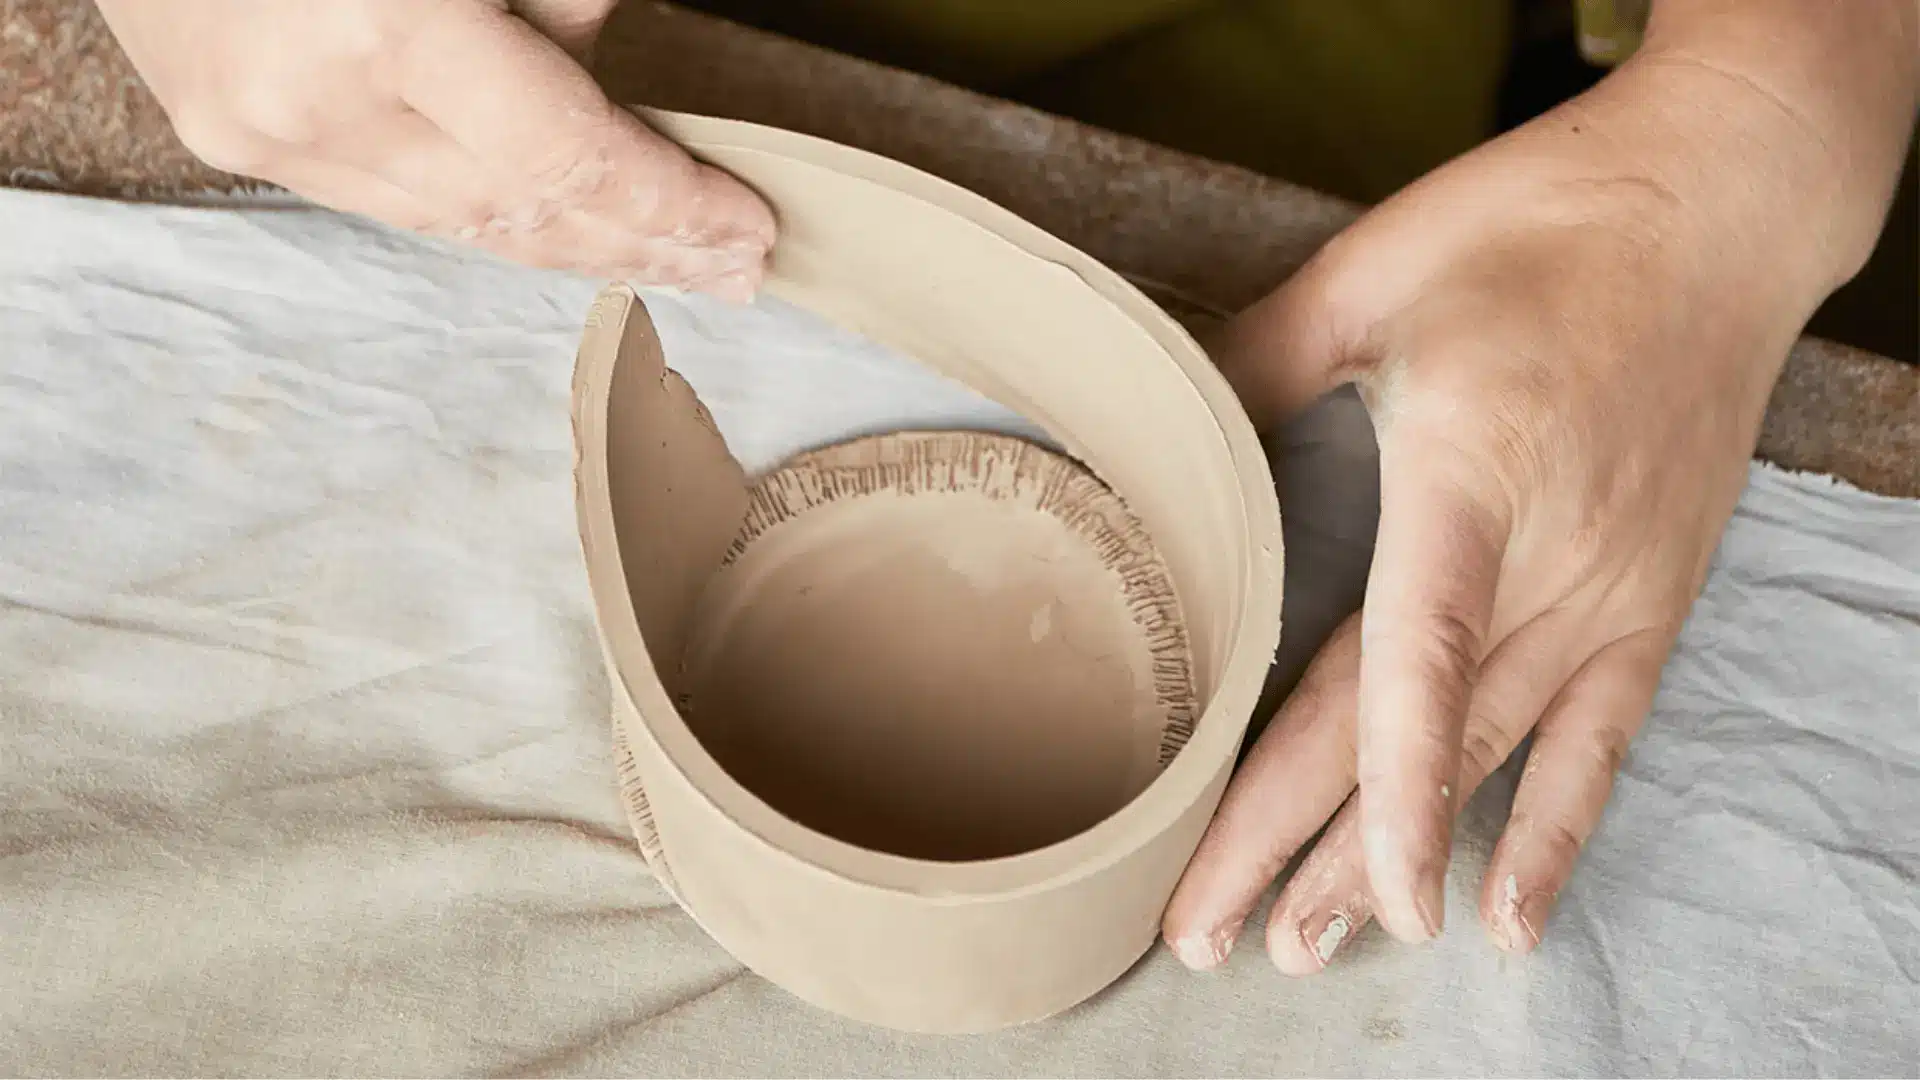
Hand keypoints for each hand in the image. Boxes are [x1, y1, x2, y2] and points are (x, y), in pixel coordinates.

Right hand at [97, 0, 774, 298]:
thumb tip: (607, 70)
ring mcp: (261, 130)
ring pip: (460, 224)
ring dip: (576, 249)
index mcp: (384, 26)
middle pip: (522, 213)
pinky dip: (491, 218)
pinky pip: (396, 199)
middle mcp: (315, 102)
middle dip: (643, 245)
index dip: (671, 202)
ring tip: (671, 265)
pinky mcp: (231, 135)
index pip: (570, 159)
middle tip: (736, 269)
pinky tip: (558, 230)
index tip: (751, 228)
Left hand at [1161, 36, 1898, 969]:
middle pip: (1412, 739)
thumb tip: (1159, 427)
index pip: (1405, 667)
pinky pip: (1598, 744)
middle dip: (1306, 852)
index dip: (1359, 795)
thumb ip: (1253, 360)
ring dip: (1397, 864)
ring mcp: (1610, 591)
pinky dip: (1553, 836)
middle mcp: (1549, 559)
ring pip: (1488, 760)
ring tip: (1314, 948)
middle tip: (1210, 941)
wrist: (1723, 204)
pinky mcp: (1650, 602)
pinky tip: (1508, 924)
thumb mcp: (1372, 267)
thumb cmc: (1541, 223)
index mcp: (1469, 473)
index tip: (1287, 891)